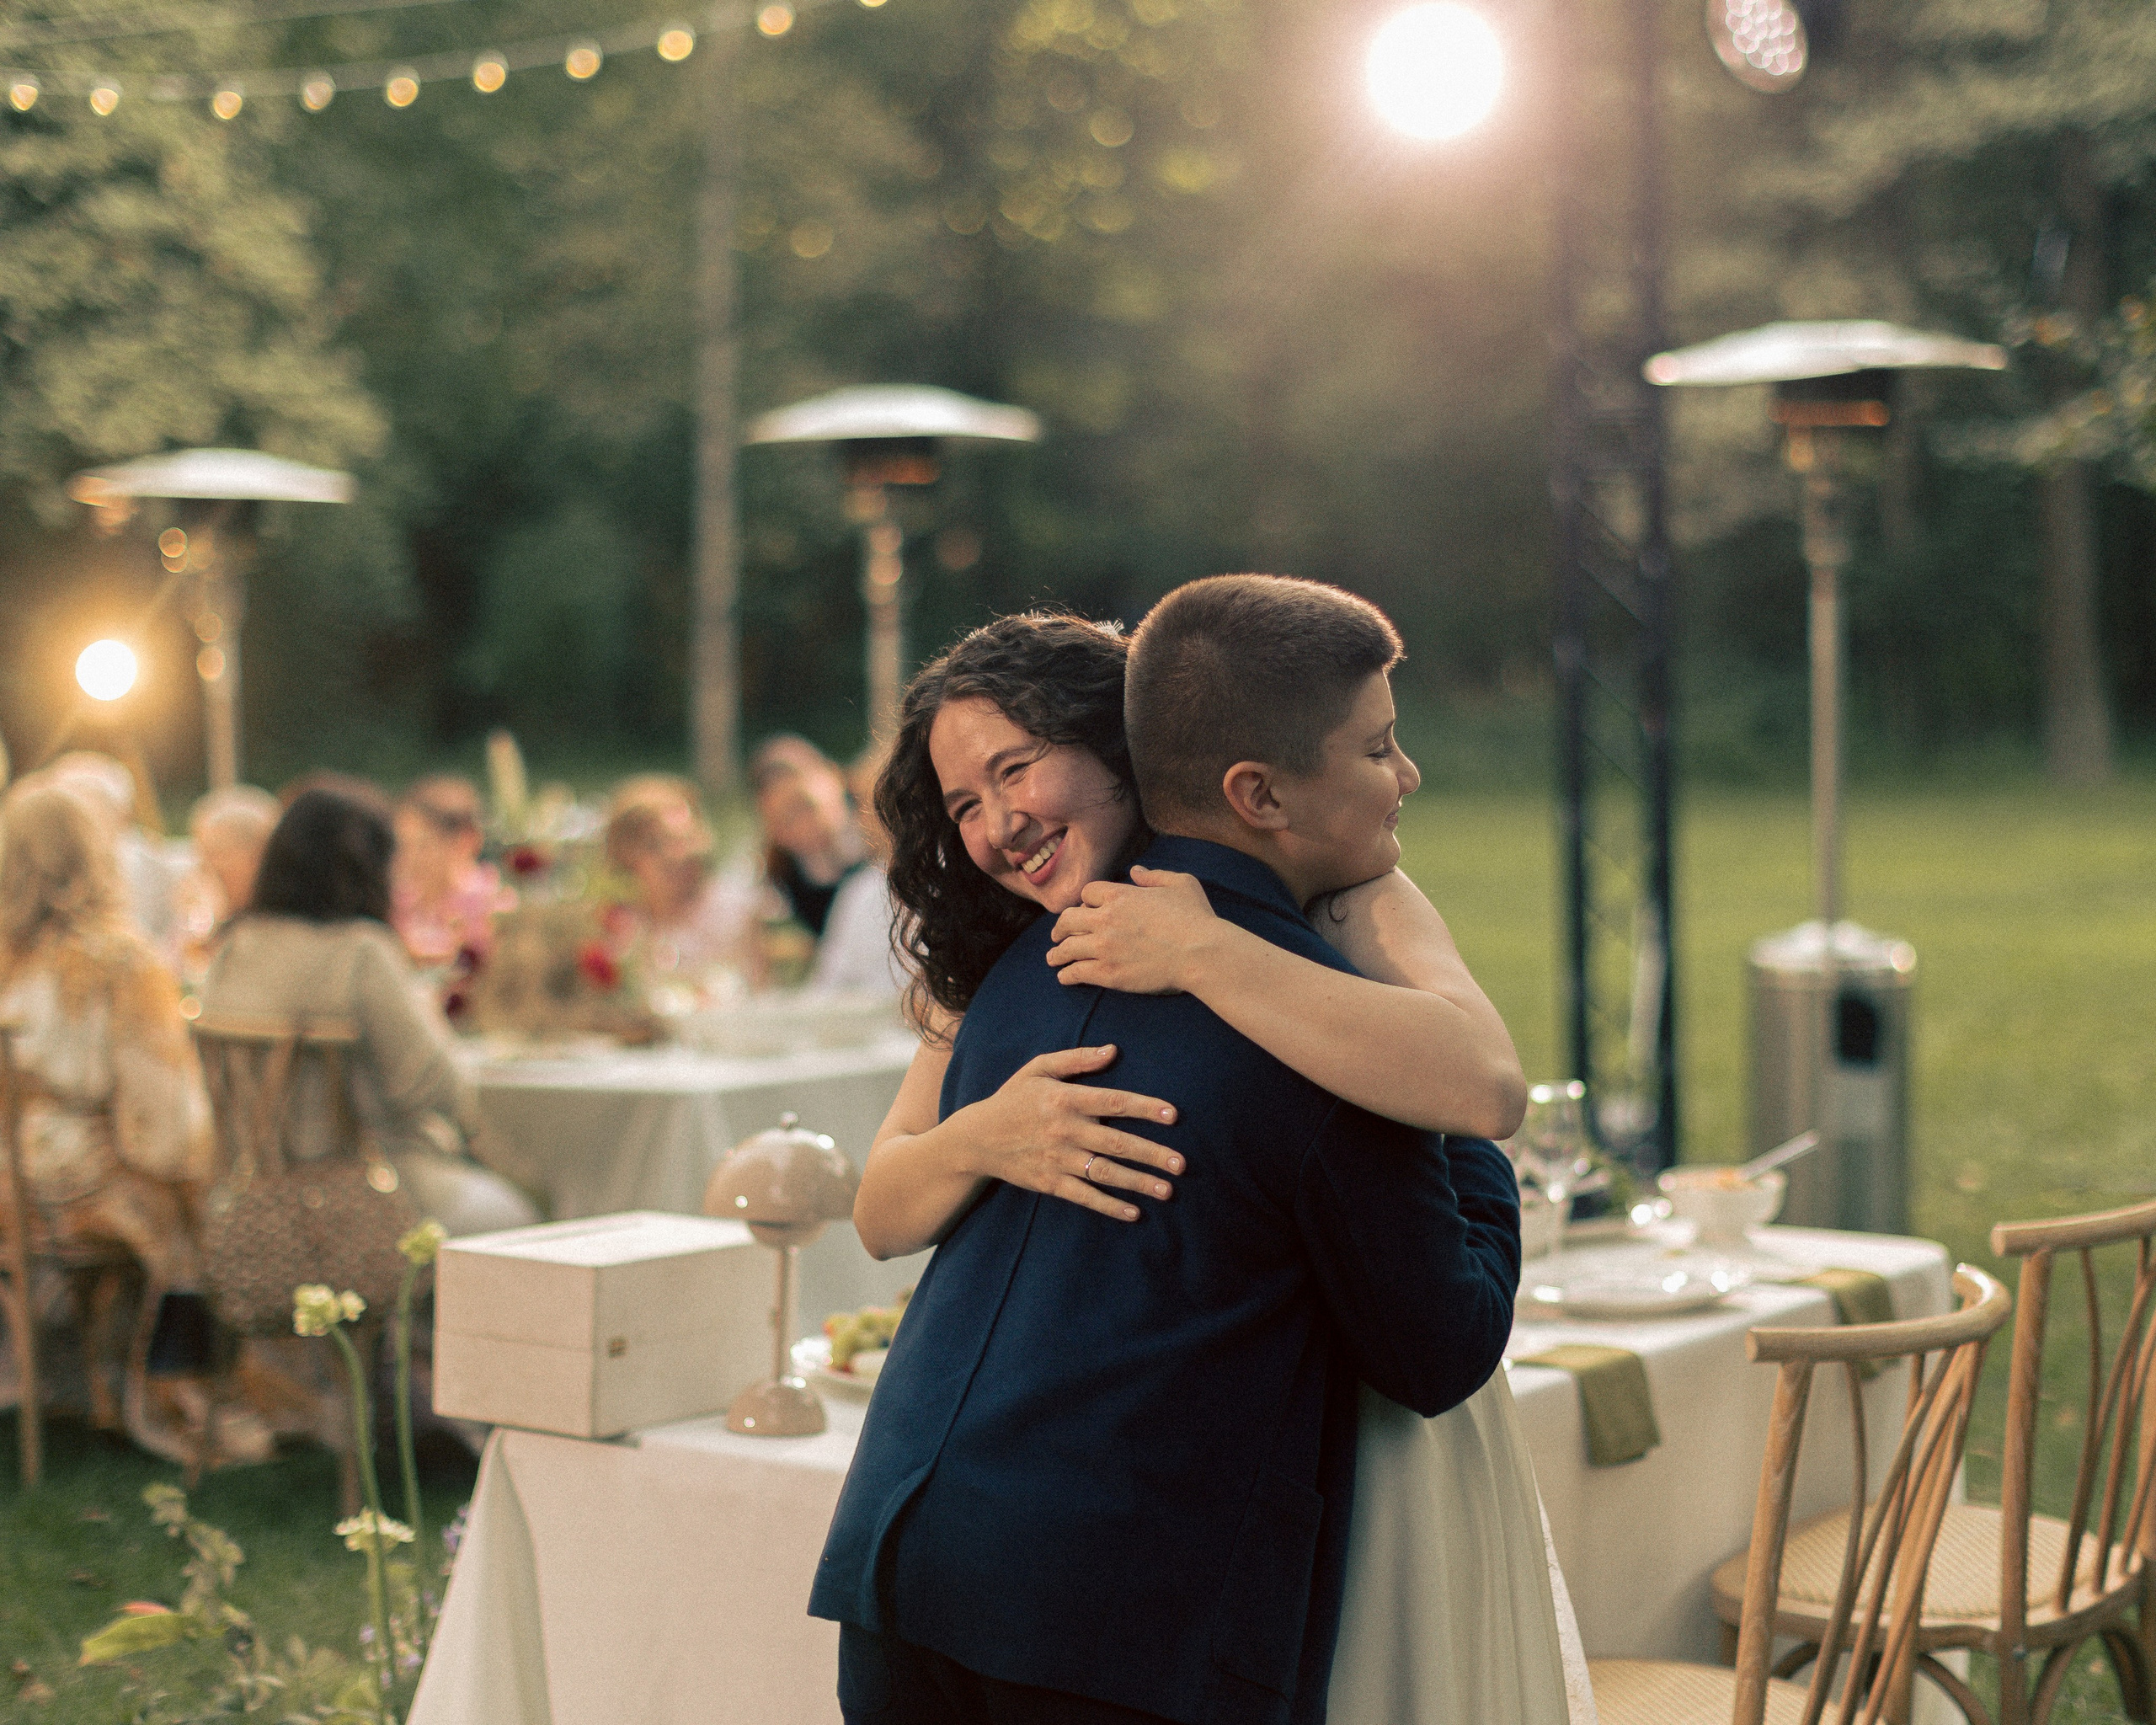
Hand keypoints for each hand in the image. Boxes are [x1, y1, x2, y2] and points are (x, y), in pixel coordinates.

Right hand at [958, 1045, 1182, 1221]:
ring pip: (1106, 1173)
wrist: (975, 1139)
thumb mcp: (1038, 1069)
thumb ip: (1076, 1060)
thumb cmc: (1012, 1099)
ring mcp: (1058, 1159)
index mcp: (1065, 1099)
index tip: (1173, 1115)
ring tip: (1167, 1191)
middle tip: (1182, 1164)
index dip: (1144, 1108)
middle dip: (1152, 1154)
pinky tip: (1134, 1213)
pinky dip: (1109, 1206)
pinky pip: (1085, 1196)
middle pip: (1117, 1142)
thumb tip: (1113, 1050)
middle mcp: (1065, 1130)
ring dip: (1138, 1183)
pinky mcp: (1050, 1183)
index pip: (1113, 1102)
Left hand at [1046, 867, 1220, 994]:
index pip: (1087, 893)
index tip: (1086, 910)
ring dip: (1056, 954)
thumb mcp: (1182, 884)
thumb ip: (1155, 876)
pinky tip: (1065, 977)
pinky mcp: (1108, 973)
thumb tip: (1135, 871)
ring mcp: (1105, 947)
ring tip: (1053, 958)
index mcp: (1121, 895)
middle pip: (1068, 919)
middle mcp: (1106, 919)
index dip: (1086, 901)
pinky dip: (1067, 975)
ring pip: (1067, 948)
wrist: (1201, 953)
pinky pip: (1077, 973)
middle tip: (1057, 935)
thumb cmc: (1197, 919)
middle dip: (1060, 927)